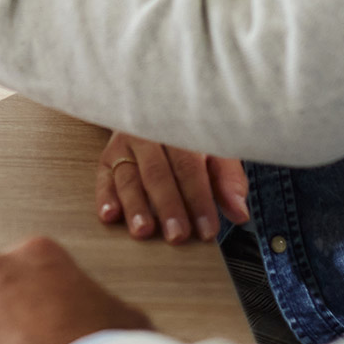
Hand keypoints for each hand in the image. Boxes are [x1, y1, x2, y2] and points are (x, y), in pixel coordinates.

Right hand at [95, 132, 247, 243]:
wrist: (156, 108)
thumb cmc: (191, 136)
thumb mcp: (215, 149)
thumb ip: (228, 180)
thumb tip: (239, 213)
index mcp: (180, 129)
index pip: (190, 168)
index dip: (199, 200)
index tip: (207, 230)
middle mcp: (150, 134)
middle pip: (158, 173)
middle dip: (168, 206)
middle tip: (176, 235)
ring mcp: (125, 144)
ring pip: (129, 177)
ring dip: (135, 206)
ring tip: (143, 231)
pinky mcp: (108, 157)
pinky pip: (104, 178)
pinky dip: (105, 197)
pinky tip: (109, 216)